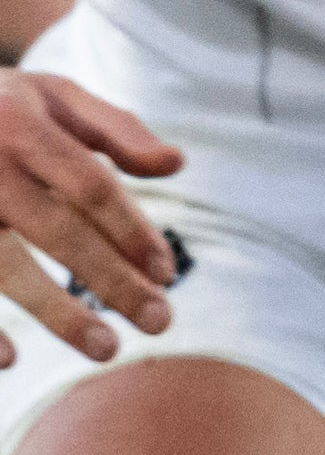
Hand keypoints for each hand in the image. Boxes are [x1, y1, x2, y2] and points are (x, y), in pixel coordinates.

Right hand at [0, 72, 177, 365]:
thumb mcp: (54, 94)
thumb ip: (115, 128)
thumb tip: (176, 165)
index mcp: (23, 126)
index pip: (91, 187)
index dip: (132, 230)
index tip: (167, 273)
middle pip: (58, 230)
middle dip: (112, 279)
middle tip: (160, 322)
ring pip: (3, 267)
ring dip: (55, 313)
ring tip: (106, 349)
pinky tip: (9, 360)